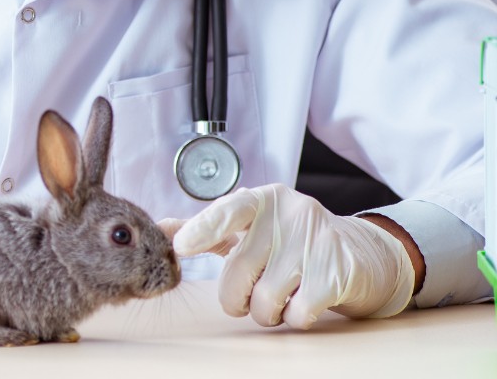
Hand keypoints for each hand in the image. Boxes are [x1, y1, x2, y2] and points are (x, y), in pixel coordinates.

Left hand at [160, 184, 414, 328]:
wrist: (358, 254)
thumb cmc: (288, 241)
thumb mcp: (250, 227)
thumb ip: (207, 228)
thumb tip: (161, 229)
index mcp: (262, 200)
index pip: (227, 211)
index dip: (202, 229)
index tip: (181, 246)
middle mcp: (289, 214)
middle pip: (238, 272)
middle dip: (236, 297)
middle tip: (249, 295)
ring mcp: (315, 242)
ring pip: (265, 300)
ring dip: (266, 311)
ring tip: (280, 295)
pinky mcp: (336, 274)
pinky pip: (296, 314)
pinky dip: (293, 318)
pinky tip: (304, 301)